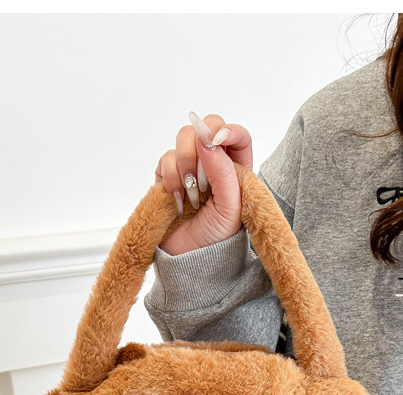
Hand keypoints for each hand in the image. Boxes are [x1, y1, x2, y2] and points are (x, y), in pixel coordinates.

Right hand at [155, 112, 252, 254]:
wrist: (190, 260)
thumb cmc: (217, 237)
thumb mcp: (230, 206)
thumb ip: (222, 171)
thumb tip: (207, 139)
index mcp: (236, 169)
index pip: (237, 135)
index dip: (228, 131)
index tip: (218, 141)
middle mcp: (213, 163)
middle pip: (207, 126)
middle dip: (200, 145)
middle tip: (200, 176)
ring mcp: (190, 168)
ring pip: (183, 138)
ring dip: (185, 166)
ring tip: (190, 196)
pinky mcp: (168, 177)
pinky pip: (165, 159)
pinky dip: (169, 178)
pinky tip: (177, 200)